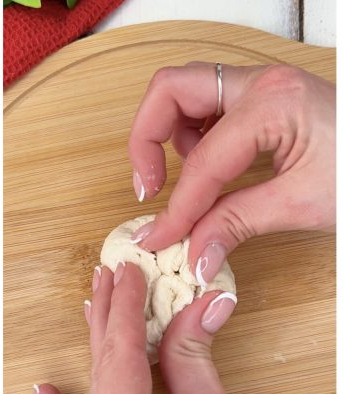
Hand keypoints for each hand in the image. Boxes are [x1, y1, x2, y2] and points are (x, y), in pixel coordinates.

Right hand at [128, 63, 334, 285]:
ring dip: (171, 134)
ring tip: (187, 179)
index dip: (176, 207)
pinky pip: (208, 104)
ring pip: (184, 92)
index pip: (201, 162)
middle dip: (147, 139)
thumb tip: (191, 254)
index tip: (158, 238)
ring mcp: (263, 85)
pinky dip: (195, 134)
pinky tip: (210, 167)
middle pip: (170, 90)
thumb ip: (235, 224)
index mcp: (271, 102)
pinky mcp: (267, 98)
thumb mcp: (303, 205)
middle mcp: (261, 82)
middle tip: (151, 187)